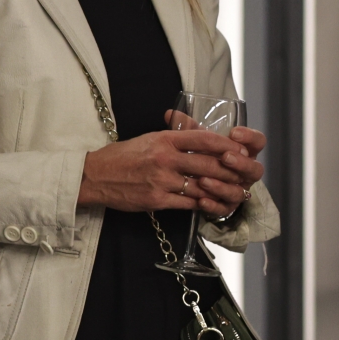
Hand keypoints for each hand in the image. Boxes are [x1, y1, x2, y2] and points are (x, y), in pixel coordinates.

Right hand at [78, 126, 258, 214]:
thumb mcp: (149, 138)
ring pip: (201, 186)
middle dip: (230, 170)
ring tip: (232, 191)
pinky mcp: (156, 200)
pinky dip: (202, 203)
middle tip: (243, 174)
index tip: (239, 149)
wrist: (95, 175)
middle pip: (208, 164)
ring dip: (219, 190)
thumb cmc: (123, 156)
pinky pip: (188, 203)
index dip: (225, 144)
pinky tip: (210, 202)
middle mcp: (164, 158)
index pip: (203, 138)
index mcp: (164, 139)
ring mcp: (161, 180)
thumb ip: (174, 137)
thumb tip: (200, 136)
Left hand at [163, 114, 266, 215]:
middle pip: (255, 169)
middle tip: (225, 157)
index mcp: (242, 152)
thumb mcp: (194, 141)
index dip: (250, 138)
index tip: (234, 133)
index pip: (257, 142)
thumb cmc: (196, 156)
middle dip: (241, 163)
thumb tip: (170, 114)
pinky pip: (223, 209)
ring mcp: (237, 191)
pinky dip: (213, 204)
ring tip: (204, 180)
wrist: (187, 183)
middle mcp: (244, 172)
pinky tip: (201, 200)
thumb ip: (188, 129)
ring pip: (240, 192)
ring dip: (223, 186)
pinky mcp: (225, 207)